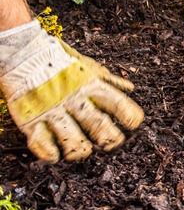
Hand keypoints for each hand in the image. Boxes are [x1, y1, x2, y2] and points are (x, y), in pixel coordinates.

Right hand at [0, 21, 143, 162]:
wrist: (24, 53)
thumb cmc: (60, 61)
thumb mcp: (88, 67)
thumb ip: (109, 80)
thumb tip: (130, 88)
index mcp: (91, 86)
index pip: (119, 105)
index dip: (129, 117)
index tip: (133, 124)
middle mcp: (74, 100)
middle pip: (100, 127)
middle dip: (109, 139)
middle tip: (110, 143)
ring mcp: (52, 111)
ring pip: (74, 141)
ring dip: (81, 150)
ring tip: (83, 150)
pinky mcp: (31, 120)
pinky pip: (42, 144)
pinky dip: (51, 154)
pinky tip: (57, 155)